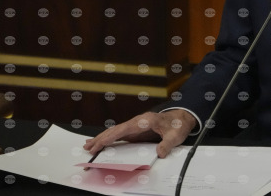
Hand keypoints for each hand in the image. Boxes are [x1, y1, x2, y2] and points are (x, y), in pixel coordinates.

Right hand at [83, 110, 197, 157]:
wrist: (182, 117)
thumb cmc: (178, 125)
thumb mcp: (176, 136)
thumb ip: (167, 144)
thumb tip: (160, 153)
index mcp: (145, 121)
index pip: (123, 129)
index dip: (110, 137)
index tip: (99, 144)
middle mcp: (137, 122)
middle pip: (115, 130)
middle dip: (100, 139)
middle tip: (87, 148)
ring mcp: (135, 126)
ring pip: (115, 132)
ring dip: (102, 139)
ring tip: (88, 146)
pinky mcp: (136, 131)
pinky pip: (120, 135)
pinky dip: (109, 139)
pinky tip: (101, 143)